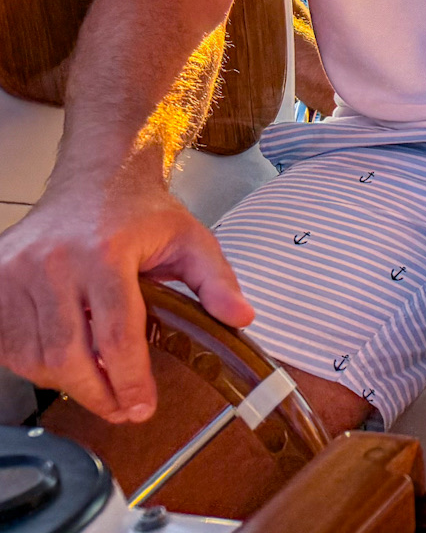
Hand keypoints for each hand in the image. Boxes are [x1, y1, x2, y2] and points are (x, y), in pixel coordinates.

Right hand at [0, 180, 252, 421]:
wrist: (96, 176)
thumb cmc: (140, 210)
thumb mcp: (191, 238)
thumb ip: (216, 281)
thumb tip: (241, 317)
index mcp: (106, 254)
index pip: (116, 337)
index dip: (129, 382)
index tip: (141, 407)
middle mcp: (56, 262)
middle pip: (68, 356)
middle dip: (96, 394)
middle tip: (121, 410)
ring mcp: (18, 271)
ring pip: (34, 356)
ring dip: (64, 382)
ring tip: (95, 385)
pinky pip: (6, 341)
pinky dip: (31, 362)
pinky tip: (60, 362)